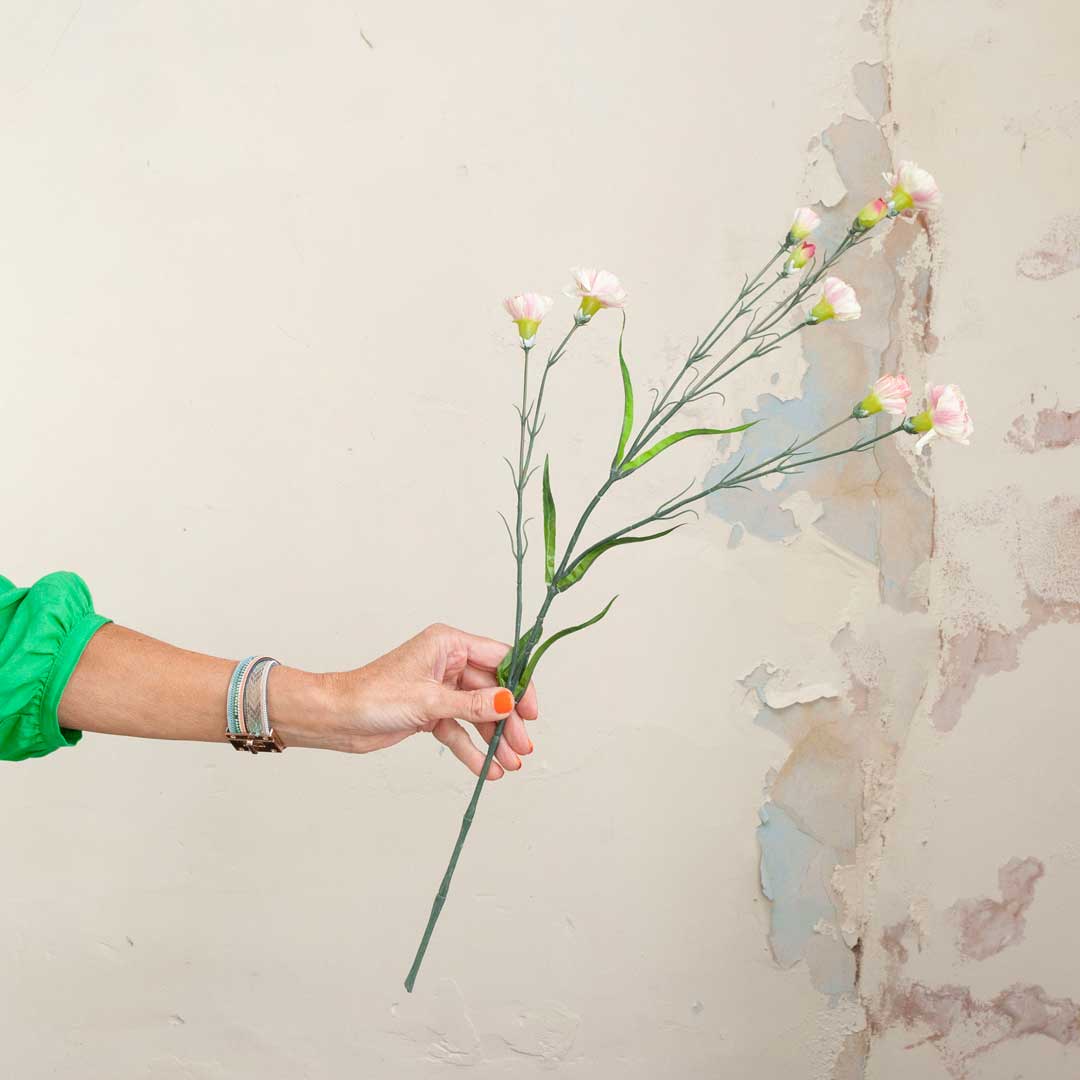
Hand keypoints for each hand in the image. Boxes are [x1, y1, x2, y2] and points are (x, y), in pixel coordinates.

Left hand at [275, 624, 537, 777]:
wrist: (336, 718)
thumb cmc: (373, 696)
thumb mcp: (429, 701)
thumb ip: (473, 704)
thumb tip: (508, 702)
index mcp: (448, 644)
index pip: (499, 658)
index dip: (519, 684)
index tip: (531, 712)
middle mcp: (448, 662)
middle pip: (492, 690)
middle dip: (508, 721)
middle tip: (522, 748)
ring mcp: (440, 688)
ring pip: (478, 713)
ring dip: (494, 739)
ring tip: (510, 764)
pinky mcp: (430, 712)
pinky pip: (459, 730)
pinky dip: (472, 749)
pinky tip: (487, 769)